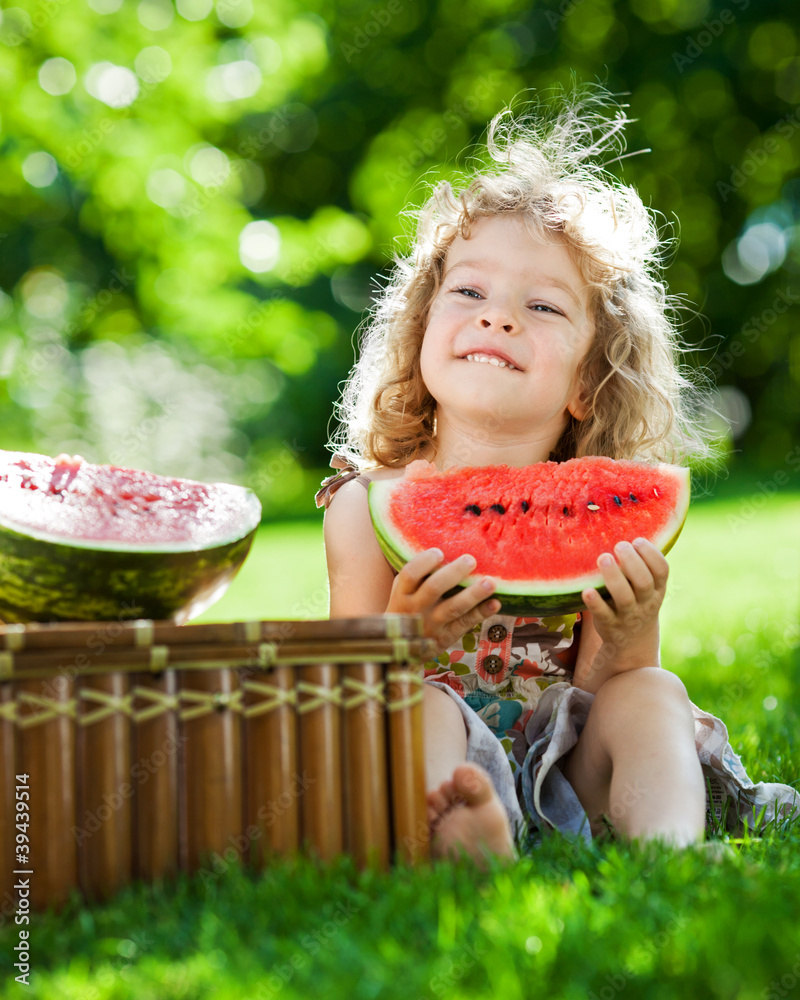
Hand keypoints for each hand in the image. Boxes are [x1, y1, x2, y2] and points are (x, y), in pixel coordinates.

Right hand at [386, 548, 500, 652]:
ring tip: (490, 582)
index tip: (439, 552)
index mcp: (401, 593)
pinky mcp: (446, 636)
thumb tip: (442, 544)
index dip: (424, 562)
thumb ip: (415, 575)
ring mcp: (431, 624)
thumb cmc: (406, 608)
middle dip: (453, 573)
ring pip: (454, 608)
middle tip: (471, 560)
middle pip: (434, 588)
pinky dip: (481, 613)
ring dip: (473, 594)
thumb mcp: (401, 592)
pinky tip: (495, 603)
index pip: (410, 574)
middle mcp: (415, 609)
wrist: (401, 648)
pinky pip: (466, 623)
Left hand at [581, 537, 667, 670]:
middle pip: (644, 581)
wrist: (632, 644)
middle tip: (618, 546)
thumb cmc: (636, 602)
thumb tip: (620, 525)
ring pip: (624, 597)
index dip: (651, 554)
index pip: (662, 570)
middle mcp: (645, 602)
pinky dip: (595, 603)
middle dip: (632, 561)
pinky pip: (603, 615)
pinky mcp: (609, 626)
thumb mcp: (645, 587)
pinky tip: (585, 591)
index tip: (637, 540)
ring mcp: (628, 616)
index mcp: (656, 589)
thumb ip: (639, 565)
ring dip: (614, 577)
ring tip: (603, 558)